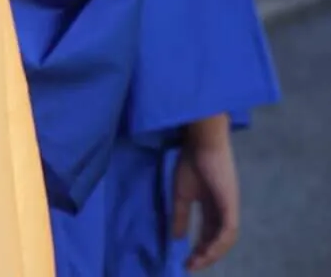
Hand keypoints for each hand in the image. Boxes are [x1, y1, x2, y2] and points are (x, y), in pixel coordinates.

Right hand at [173, 114, 240, 270]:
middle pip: (219, 239)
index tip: (186, 260)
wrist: (201, 142)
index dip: (200, 247)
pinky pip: (228, 231)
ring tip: (197, 261)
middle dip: (206, 255)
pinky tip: (207, 251)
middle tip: (191, 265)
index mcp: (213, 206)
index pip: (210, 232)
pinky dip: (218, 244)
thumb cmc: (191, 161)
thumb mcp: (181, 193)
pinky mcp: (230, 205)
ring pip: (226, 239)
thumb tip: (176, 237)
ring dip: (212, 253)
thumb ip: (181, 215)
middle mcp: (225, 210)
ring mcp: (230, 208)